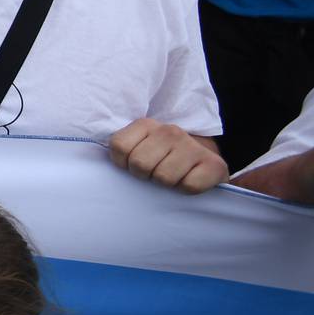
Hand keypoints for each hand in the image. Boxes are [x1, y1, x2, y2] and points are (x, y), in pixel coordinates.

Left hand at [109, 119, 228, 193]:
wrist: (204, 164)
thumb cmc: (164, 160)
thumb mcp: (140, 148)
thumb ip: (122, 151)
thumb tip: (99, 166)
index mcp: (147, 125)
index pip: (119, 146)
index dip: (123, 163)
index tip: (133, 166)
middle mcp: (170, 131)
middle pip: (140, 164)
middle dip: (146, 176)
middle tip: (156, 173)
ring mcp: (193, 146)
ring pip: (163, 177)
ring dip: (167, 184)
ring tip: (174, 177)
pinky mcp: (214, 165)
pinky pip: (188, 186)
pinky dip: (186, 190)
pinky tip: (190, 180)